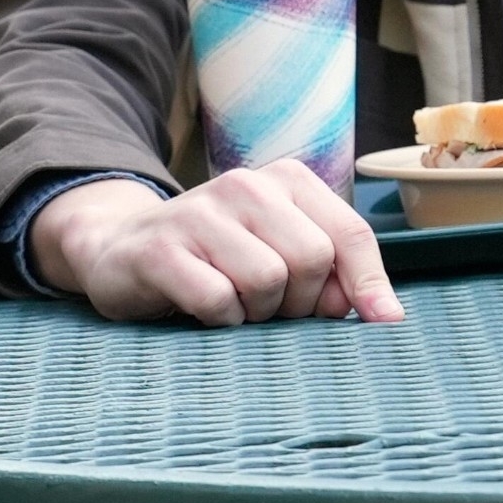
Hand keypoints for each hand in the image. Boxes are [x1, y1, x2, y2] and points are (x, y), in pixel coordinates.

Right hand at [27, 165, 402, 326]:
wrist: (121, 249)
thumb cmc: (218, 260)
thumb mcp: (280, 252)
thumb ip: (332, 272)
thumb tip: (382, 313)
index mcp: (285, 180)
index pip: (349, 233)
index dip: (368, 285)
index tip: (380, 322)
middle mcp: (245, 184)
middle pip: (312, 259)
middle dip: (302, 302)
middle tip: (273, 310)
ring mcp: (199, 212)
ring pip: (268, 280)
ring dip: (258, 313)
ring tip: (237, 307)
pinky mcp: (161, 249)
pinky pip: (218, 300)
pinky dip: (220, 320)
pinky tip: (203, 310)